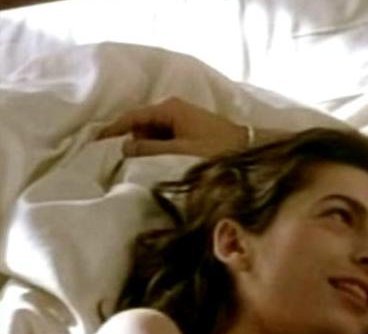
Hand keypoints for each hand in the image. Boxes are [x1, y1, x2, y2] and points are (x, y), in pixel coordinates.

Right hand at [98, 97, 247, 156]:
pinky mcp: (189, 129)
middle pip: (141, 125)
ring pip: (152, 133)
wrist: (250, 149)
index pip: (131, 117)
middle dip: (131, 141)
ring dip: (145, 147)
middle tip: (119, 162)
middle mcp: (173, 108)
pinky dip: (158, 149)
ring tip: (141, 166)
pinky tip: (158, 163)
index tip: (93, 144)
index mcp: (169, 109)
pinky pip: (165, 138)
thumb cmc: (217, 149)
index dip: (111, 130)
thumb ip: (150, 149)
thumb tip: (124, 147)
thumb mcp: (179, 152)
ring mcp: (182, 118)